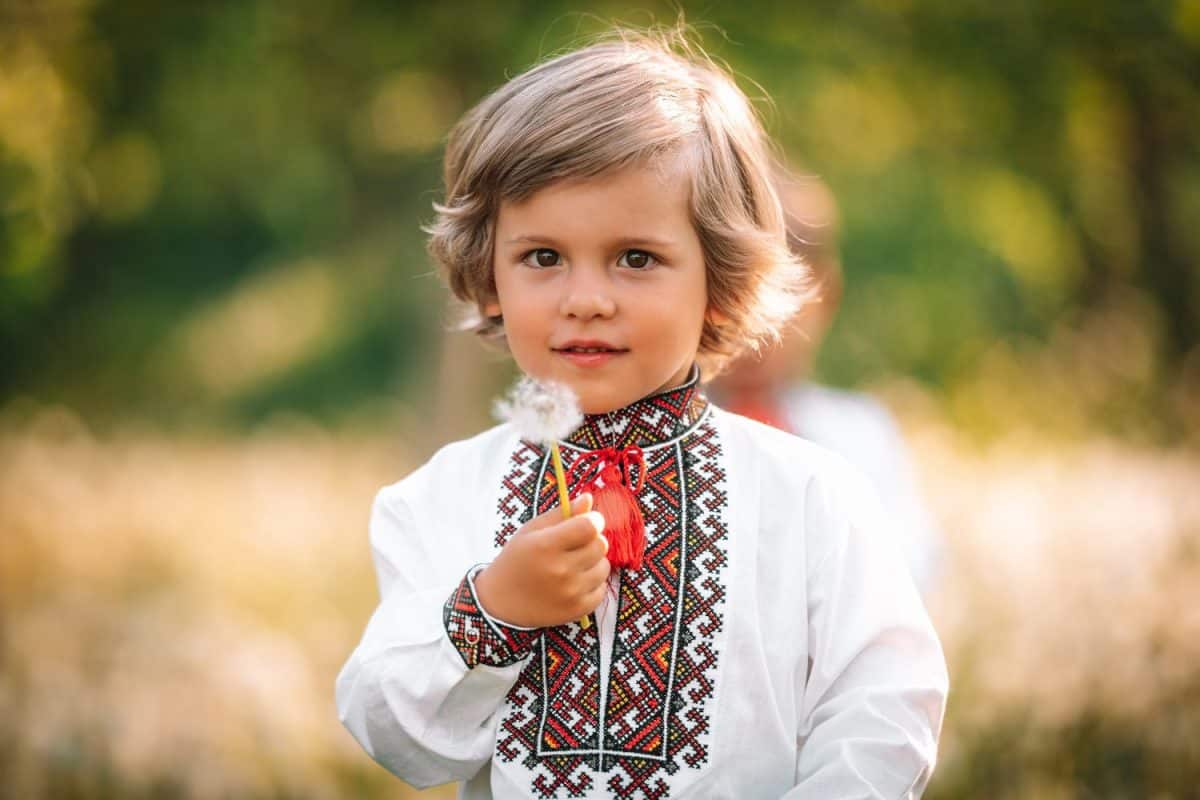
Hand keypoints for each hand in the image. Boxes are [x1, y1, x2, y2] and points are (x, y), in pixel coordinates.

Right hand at [473, 492, 609, 627]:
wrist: (501, 602)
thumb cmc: (516, 560)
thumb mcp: (532, 531)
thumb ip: (562, 513)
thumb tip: (588, 498)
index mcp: (546, 545)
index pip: (589, 526)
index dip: (593, 520)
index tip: (588, 521)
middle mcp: (560, 570)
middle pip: (600, 545)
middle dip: (593, 540)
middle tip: (577, 544)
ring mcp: (570, 592)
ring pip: (604, 567)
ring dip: (594, 562)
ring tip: (575, 563)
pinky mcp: (577, 610)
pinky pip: (602, 589)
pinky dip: (593, 584)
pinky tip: (576, 581)